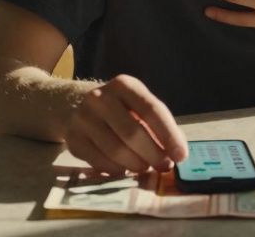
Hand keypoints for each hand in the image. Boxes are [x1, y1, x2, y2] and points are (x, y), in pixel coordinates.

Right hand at [63, 74, 187, 175]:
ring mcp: (83, 118)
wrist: (77, 105)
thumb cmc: (121, 109)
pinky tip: (125, 169)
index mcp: (123, 85)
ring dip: (136, 164)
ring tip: (145, 167)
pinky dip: (117, 170)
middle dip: (153, 154)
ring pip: (115, 150)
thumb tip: (178, 153)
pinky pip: (100, 162)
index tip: (181, 155)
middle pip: (132, 132)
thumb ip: (160, 126)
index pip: (151, 110)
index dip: (169, 135)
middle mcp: (99, 97)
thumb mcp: (140, 106)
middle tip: (164, 166)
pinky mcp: (73, 138)